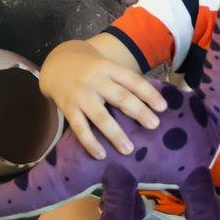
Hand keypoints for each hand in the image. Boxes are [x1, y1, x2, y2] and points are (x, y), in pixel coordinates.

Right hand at [39, 43, 166, 159]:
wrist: (56, 65)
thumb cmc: (90, 70)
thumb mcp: (106, 67)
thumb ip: (123, 81)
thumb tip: (149, 105)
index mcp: (108, 68)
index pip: (132, 80)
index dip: (148, 94)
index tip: (163, 107)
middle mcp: (95, 80)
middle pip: (119, 96)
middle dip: (138, 111)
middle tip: (154, 125)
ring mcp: (80, 95)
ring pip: (100, 116)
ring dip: (115, 134)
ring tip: (128, 149)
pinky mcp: (67, 109)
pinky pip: (80, 128)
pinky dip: (90, 142)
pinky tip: (101, 154)